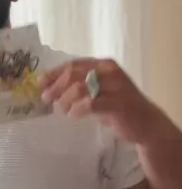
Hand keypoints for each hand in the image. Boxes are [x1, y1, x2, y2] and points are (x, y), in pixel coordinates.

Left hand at [39, 58, 158, 143]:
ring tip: (63, 110)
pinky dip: (77, 110)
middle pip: (73, 74)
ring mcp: (115, 86)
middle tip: (47, 99)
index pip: (73, 64)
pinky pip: (89, 103)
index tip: (41, 83)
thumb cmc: (118, 107)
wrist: (146, 123)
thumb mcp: (99, 91)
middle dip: (56, 87)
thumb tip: (49, 86)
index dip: (54, 73)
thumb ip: (79, 85)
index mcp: (104, 64)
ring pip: (79, 88)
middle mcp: (110, 71)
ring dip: (65, 100)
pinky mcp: (117, 103)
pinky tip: (73, 115)